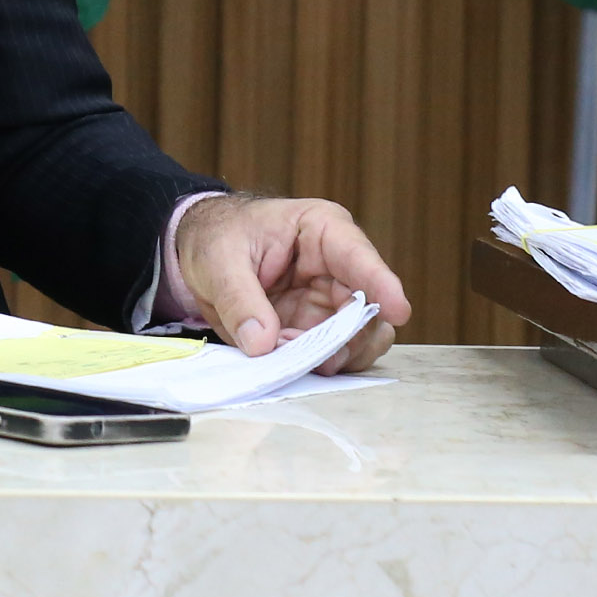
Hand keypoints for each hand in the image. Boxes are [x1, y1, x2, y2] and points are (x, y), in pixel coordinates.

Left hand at [173, 193, 409, 373]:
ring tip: (292, 355)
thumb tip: (263, 344)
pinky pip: (334, 356)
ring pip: (359, 340)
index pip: (359, 257)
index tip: (398, 310)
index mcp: (321, 230)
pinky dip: (315, 366)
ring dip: (331, 356)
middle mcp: (338, 267)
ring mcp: (330, 302)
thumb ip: (240, 299)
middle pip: (367, 310)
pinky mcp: (316, 329)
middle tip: (314, 356)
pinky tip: (287, 360)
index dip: (381, 284)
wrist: (199, 251)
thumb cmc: (217, 238)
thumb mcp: (218, 260)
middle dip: (346, 339)